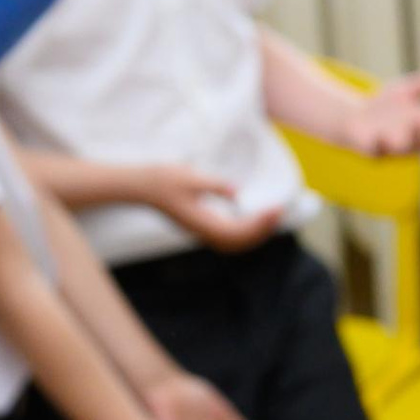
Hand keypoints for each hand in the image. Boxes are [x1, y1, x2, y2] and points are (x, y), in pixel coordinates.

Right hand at [131, 164, 289, 252]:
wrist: (140, 186)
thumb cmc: (163, 178)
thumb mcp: (191, 176)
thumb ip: (215, 185)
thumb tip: (237, 191)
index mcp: (202, 223)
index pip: (238, 232)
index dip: (260, 224)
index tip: (275, 209)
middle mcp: (203, 233)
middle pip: (239, 242)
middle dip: (262, 230)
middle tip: (279, 212)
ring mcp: (200, 232)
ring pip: (234, 243)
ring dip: (255, 233)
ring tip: (271, 217)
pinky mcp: (199, 227)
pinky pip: (227, 237)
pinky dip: (244, 233)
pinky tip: (252, 220)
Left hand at [338, 64, 419, 155]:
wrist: (351, 120)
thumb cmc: (385, 109)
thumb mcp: (408, 92)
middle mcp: (411, 142)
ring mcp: (390, 147)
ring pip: (404, 147)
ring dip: (413, 137)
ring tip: (419, 121)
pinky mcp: (369, 148)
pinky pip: (375, 148)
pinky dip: (379, 143)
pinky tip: (382, 135)